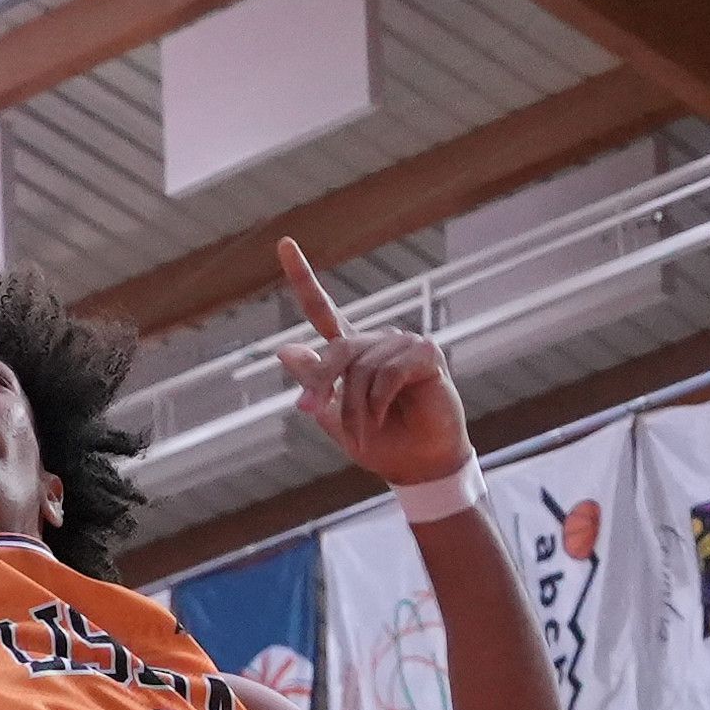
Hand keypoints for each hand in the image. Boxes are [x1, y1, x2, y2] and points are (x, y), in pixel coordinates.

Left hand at [267, 239, 468, 493]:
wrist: (418, 465)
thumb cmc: (380, 442)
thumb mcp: (334, 415)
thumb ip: (313, 383)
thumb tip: (284, 349)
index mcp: (352, 352)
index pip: (321, 309)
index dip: (303, 277)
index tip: (284, 244)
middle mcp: (376, 341)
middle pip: (336, 350)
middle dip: (324, 387)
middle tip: (318, 415)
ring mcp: (402, 343)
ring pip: (360, 369)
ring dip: (356, 408)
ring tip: (368, 429)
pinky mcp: (426, 353)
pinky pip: (388, 373)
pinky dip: (380, 401)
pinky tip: (388, 413)